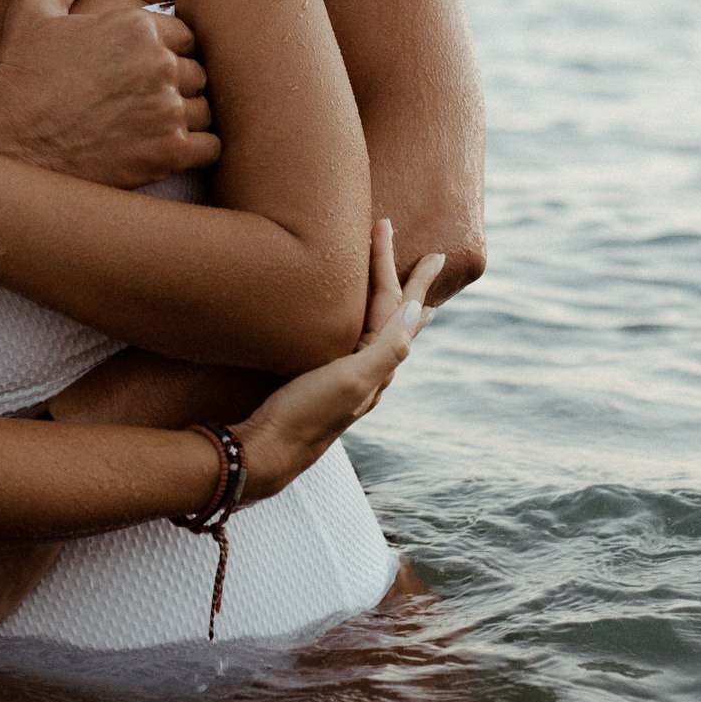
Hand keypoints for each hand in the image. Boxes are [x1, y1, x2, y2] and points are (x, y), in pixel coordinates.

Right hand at [0, 0, 219, 188]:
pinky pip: (210, 147)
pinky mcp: (167, 152)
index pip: (185, 35)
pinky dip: (195, 149)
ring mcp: (167, 110)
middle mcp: (160, 64)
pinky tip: (168, 149)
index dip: (166, 52)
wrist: (2, 140)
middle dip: (176, 85)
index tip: (143, 70)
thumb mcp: (35, 9)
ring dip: (186, 118)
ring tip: (152, 126)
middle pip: (197, 72)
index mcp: (138, 26)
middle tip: (144, 101)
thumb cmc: (17, 74)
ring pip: (205, 109)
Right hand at [235, 222, 441, 503]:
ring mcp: (345, 374)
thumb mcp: (351, 380)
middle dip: (410, 284)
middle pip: (394, 315)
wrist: (267, 452)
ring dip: (396, 307)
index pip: (398, 307)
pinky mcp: (321, 379)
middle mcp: (367, 369)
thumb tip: (419, 307)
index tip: (429, 249)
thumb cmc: (307, 414)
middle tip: (433, 257)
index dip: (409, 274)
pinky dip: (365, 326)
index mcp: (378, 364)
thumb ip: (388, 347)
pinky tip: (358, 330)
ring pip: (378, 330)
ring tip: (415, 297)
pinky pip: (353, 342)